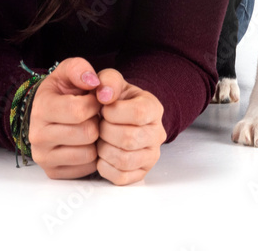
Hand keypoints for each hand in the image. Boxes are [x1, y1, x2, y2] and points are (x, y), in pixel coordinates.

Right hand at [26, 57, 103, 179]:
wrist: (50, 112)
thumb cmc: (63, 91)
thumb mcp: (68, 71)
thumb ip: (80, 68)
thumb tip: (93, 82)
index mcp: (41, 108)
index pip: (79, 111)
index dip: (95, 103)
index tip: (94, 99)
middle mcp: (37, 135)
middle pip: (87, 133)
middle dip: (96, 122)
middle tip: (93, 116)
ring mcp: (43, 157)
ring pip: (89, 153)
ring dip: (96, 140)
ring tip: (89, 127)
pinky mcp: (52, 172)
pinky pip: (87, 168)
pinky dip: (92, 157)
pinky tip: (85, 143)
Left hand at [94, 69, 166, 185]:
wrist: (117, 118)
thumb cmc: (113, 100)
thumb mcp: (111, 82)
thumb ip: (108, 80)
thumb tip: (104, 94)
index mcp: (154, 108)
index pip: (138, 113)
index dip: (114, 112)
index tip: (104, 108)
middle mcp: (157, 133)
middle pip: (129, 139)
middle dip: (105, 132)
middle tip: (100, 125)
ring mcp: (151, 156)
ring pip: (124, 160)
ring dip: (104, 150)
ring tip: (101, 139)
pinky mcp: (140, 173)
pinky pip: (120, 177)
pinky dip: (104, 167)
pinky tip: (103, 154)